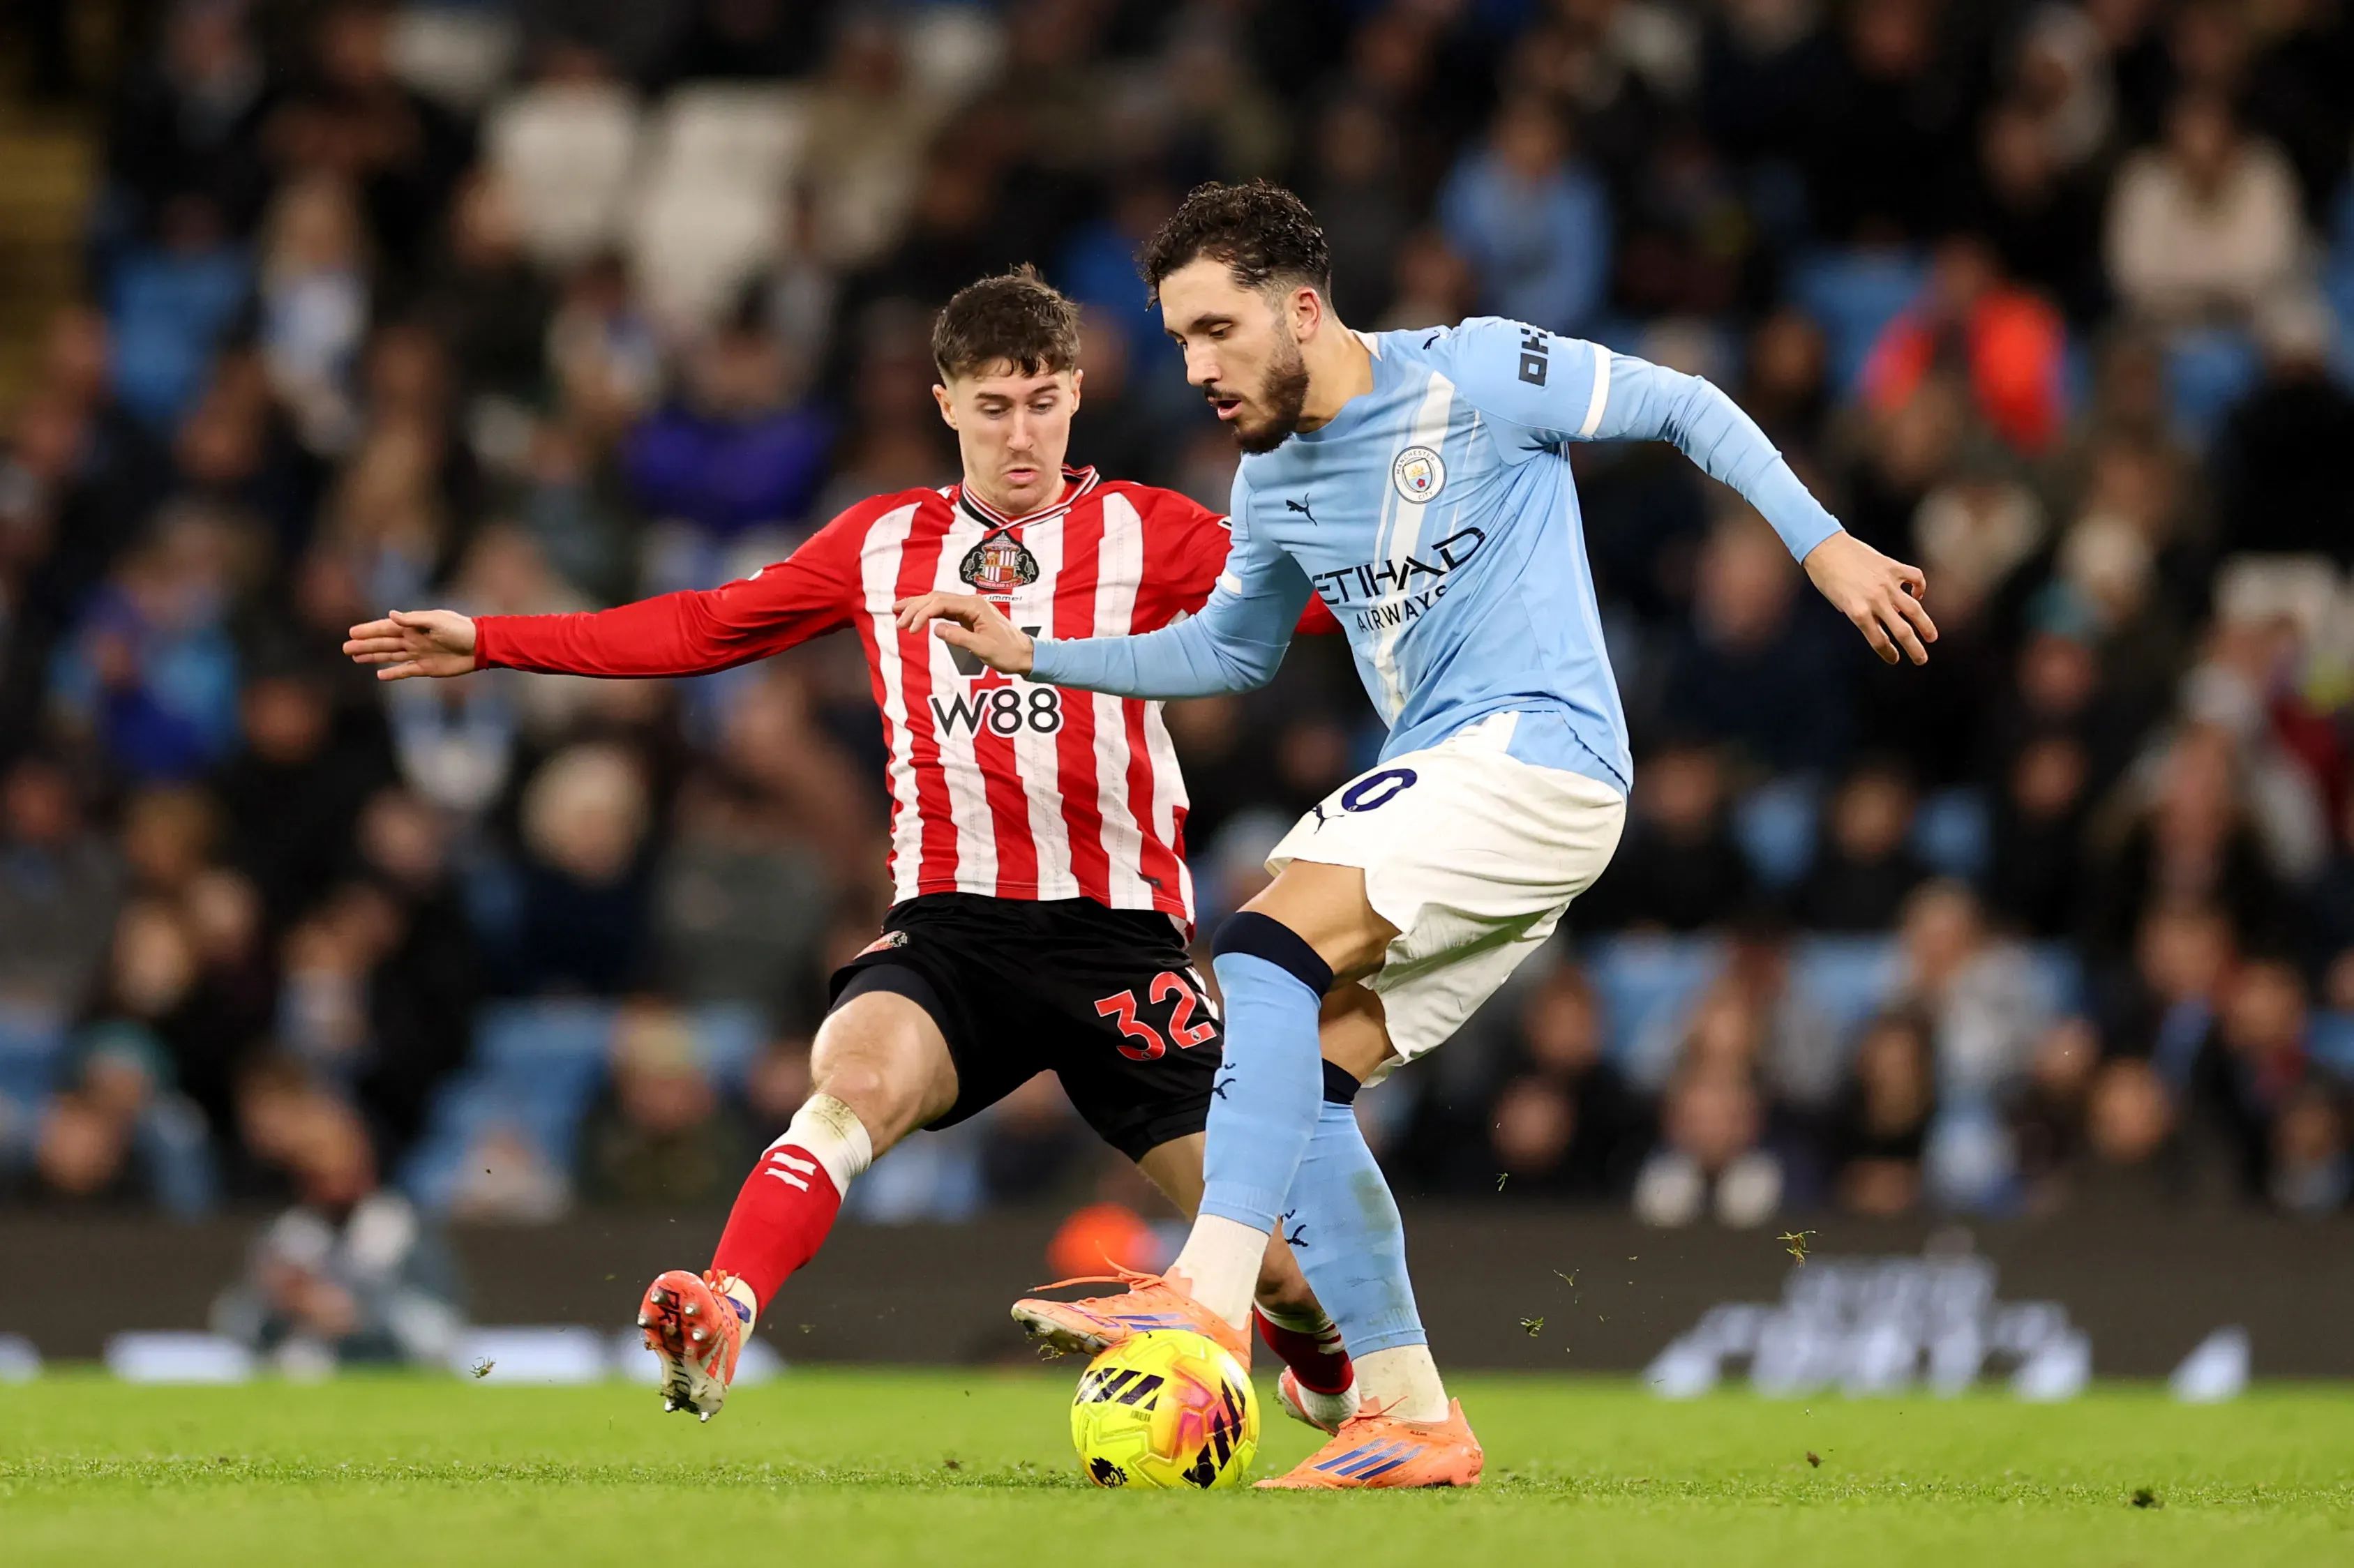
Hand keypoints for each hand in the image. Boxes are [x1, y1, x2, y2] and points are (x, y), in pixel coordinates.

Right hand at [343, 608, 477, 679]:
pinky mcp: (427, 668)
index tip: (351, 633)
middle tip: (345, 648)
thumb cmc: (460, 629)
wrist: (480, 647)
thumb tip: (391, 615)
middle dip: (364, 645)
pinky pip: (406, 671)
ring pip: (390, 656)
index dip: (369, 631)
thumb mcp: (437, 620)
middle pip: (383, 643)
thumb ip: (413, 619)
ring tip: (355, 658)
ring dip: (373, 657)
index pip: (386, 628)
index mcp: (414, 626)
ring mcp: (419, 654)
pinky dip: (393, 673)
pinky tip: (379, 675)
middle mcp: (413, 640)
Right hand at [892, 592, 1034, 675]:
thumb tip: (935, 629)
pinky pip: (944, 610)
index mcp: (975, 606)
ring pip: (938, 601)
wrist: (1025, 655)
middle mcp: (971, 602)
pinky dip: (929, 612)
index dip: (922, 614)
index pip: (941, 603)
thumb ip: (959, 637)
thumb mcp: (983, 648)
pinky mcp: (969, 616)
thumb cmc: (1008, 652)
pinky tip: (917, 616)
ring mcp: (970, 608)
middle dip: (915, 608)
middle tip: (898, 620)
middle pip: (936, 598)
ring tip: (898, 611)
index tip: (911, 629)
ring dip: (918, 607)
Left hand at [1802, 532, 1936, 665]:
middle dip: (1914, 649)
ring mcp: (1886, 583)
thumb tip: (1881, 620)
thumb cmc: (1826, 577)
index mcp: (1858, 612)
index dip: (1888, 653)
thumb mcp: (1839, 602)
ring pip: (1914, 609)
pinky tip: (1917, 595)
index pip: (1879, 640)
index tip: (1894, 659)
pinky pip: (1915, 578)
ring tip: (1932, 637)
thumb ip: (1860, 612)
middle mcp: (1875, 600)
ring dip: (1926, 626)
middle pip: (1902, 631)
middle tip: (1921, 660)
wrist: (1824, 547)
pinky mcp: (1892, 567)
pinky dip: (1920, 588)